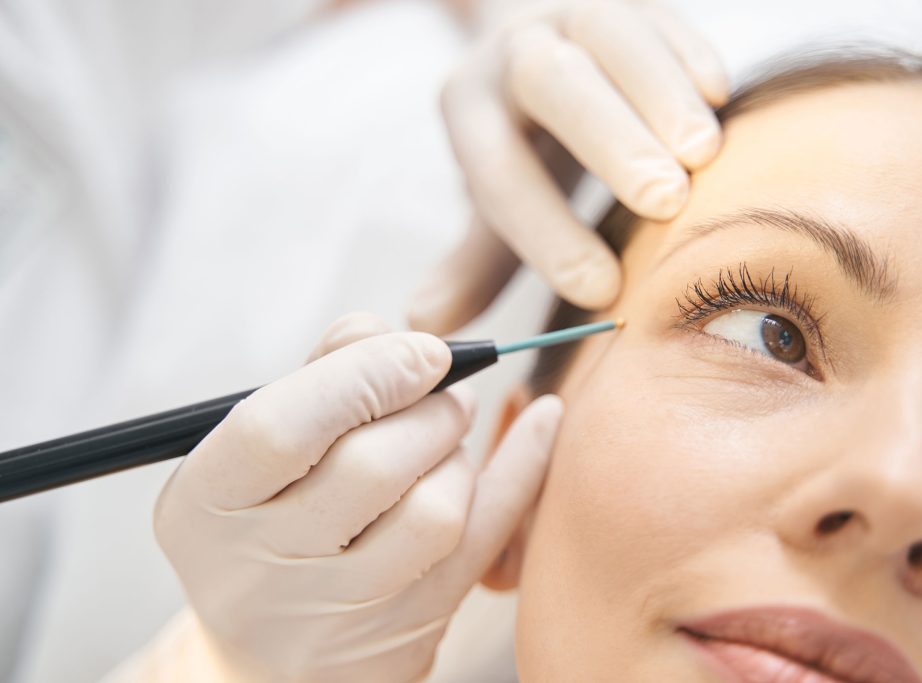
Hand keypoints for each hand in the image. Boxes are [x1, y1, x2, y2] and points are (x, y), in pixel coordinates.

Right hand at [152, 313, 562, 681]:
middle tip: (442, 386)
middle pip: (372, 468)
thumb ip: (316, 378)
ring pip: (435, 513)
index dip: (364, 375)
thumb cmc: (261, 522)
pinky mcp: (406, 637)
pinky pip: (483, 545)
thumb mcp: (251, 450)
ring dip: (459, 449)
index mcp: (207, 504)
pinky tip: (542, 420)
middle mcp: (263, 571)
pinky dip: (522, 471)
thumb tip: (390, 334)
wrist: (262, 656)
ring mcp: (337, 615)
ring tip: (445, 430)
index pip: (281, 427)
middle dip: (429, 407)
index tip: (421, 350)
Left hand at [409, 0, 728, 333]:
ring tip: (704, 157)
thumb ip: (471, 262)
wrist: (546, 41)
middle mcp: (514, 55)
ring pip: (612, 39)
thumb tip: (426, 323)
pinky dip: (691, 54)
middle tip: (664, 202)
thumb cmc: (526, 142)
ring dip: (661, 96)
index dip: (546, 233)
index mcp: (471, 109)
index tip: (601, 289)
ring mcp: (573, 15)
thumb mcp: (494, 196)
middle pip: (551, 86)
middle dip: (608, 142)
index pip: (502, 174)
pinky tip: (721, 97)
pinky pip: (662, 18)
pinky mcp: (632, 2)